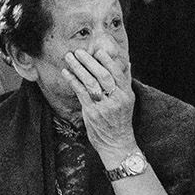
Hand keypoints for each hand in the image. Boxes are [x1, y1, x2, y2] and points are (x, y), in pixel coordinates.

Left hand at [67, 45, 137, 161]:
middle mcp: (116, 99)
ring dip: (78, 68)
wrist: (117, 143)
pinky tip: (66, 72)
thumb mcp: (128, 101)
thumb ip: (125, 82)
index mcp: (126, 95)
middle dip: (89, 62)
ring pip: (90, 83)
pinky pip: (81, 93)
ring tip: (69, 57)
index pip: (117, 74)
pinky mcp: (91, 112)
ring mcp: (103, 106)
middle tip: (79, 51)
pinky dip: (72, 81)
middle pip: (102, 76)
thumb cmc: (121, 120)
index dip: (107, 61)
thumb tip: (127, 63)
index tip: (98, 50)